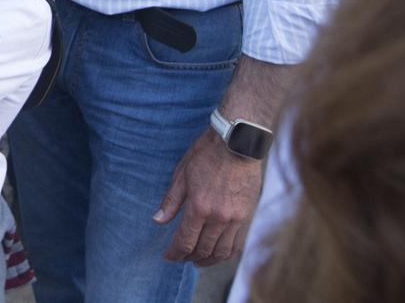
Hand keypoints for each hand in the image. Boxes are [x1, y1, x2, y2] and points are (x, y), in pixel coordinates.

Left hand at [153, 128, 263, 265]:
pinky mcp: (247, 215)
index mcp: (199, 207)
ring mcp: (235, 218)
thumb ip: (171, 201)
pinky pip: (236, 244)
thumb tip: (158, 221)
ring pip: (221, 252)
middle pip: (202, 250)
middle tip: (180, 257)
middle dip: (188, 257)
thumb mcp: (182, 174)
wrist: (237, 143)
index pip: (185, 242)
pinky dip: (225, 253)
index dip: (174, 253)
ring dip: (207, 260)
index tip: (168, 256)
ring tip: (197, 260)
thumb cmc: (206, 154)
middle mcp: (218, 217)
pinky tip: (216, 253)